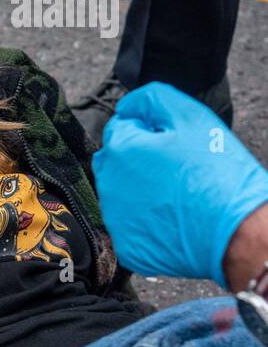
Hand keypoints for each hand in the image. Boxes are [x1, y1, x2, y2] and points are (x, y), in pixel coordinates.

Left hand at [93, 82, 267, 288]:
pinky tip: (175, 220)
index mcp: (119, 149)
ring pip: (122, 195)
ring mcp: (115, 219)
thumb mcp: (191, 117)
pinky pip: (131, 228)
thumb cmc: (218, 172)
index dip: (149, 131)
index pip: (121, 128)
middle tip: (179, 169)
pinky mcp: (127, 247)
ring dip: (142, 191)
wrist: (239, 230)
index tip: (175, 143)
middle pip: (117, 162)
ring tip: (180, 195)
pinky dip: (148, 223)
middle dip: (139, 159)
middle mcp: (107, 185)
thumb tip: (128, 106)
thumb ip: (152, 99)